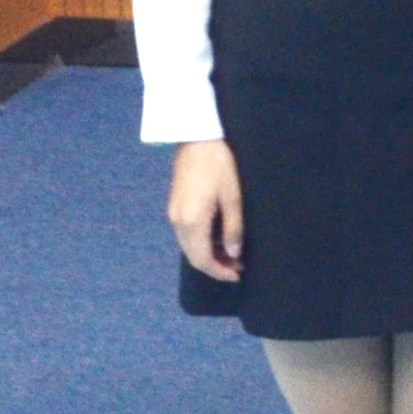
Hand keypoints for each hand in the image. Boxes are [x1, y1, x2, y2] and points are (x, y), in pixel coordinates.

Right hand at [168, 139, 243, 280]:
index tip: (237, 275)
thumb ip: (233, 228)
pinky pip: (187, 232)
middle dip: (215, 265)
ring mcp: (173, 213)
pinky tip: (220, 236)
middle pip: (193, 255)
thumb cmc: (219, 164)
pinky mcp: (175, 205)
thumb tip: (233, 253)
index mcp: (191, 222)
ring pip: (189, 245)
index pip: (202, 259)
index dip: (219, 271)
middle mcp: (177, 221)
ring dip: (209, 253)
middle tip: (239, 266)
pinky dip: (202, 241)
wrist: (197, 138)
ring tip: (233, 253)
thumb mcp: (233, 197)